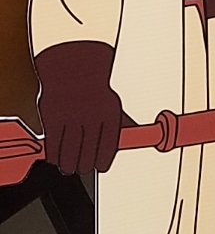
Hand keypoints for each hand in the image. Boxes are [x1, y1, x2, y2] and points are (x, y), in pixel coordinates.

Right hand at [34, 40, 125, 173]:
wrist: (73, 66)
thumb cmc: (96, 88)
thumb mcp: (113, 104)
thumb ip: (122, 124)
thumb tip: (143, 140)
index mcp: (109, 114)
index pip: (108, 147)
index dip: (103, 162)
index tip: (100, 167)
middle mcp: (91, 116)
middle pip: (87, 155)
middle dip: (85, 166)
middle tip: (82, 168)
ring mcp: (71, 117)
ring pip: (69, 153)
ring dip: (69, 165)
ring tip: (69, 167)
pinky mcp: (53, 116)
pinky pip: (53, 145)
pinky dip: (54, 155)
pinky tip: (56, 157)